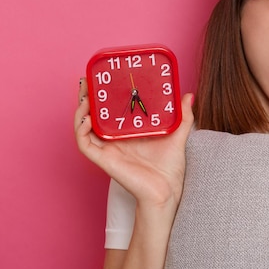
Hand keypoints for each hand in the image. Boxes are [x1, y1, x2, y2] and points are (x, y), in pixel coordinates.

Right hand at [74, 78, 194, 208]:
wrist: (167, 190)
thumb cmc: (170, 167)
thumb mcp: (178, 134)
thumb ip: (183, 116)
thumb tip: (188, 96)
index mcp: (128, 133)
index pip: (109, 111)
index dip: (102, 95)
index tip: (101, 77)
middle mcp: (114, 140)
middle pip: (92, 115)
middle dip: (86, 97)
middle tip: (86, 80)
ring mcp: (108, 149)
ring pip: (84, 127)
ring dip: (80, 111)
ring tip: (85, 96)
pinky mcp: (104, 160)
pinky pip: (85, 144)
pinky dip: (81, 130)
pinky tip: (86, 118)